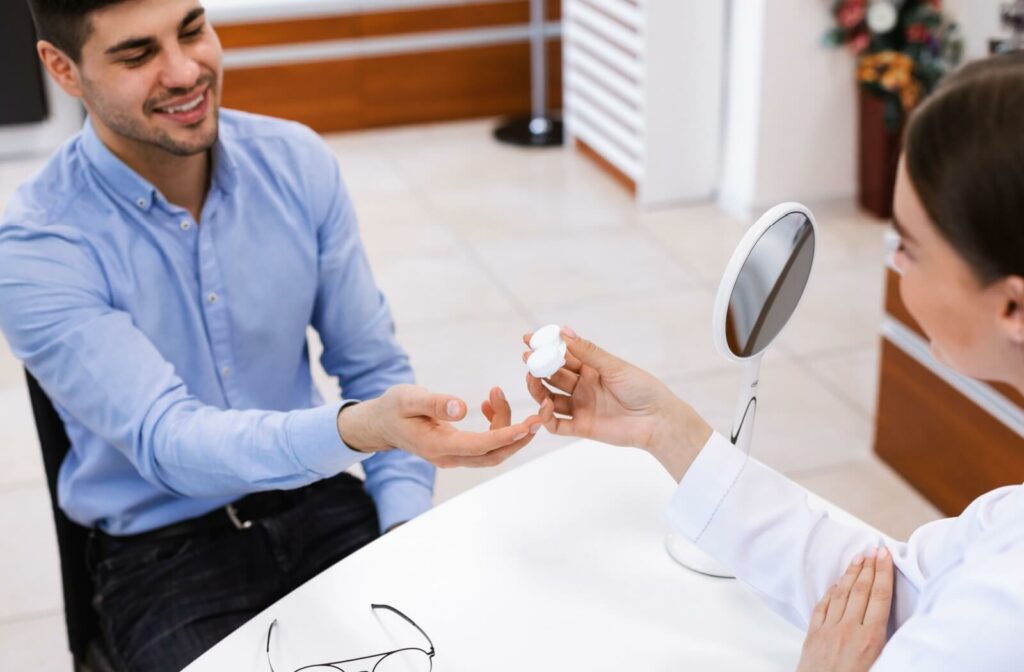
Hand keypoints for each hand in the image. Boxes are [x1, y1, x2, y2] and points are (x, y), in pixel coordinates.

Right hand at [337, 384, 552, 467]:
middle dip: (520, 437)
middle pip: (494, 455)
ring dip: (504, 424)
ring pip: (492, 449)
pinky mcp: (458, 448)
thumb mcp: (408, 399)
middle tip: (540, 414)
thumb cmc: (392, 409)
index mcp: (438, 447)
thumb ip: (434, 403)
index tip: (529, 425)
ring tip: (495, 393)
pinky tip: (489, 403)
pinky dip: (495, 424)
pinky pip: (485, 442)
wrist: (380, 423)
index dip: (506, 436)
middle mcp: (449, 457)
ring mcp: (455, 455)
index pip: (480, 446)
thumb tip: (462, 407)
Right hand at [523, 327, 711, 480]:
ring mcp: (580, 407)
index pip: (562, 356)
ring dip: (538, 389)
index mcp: (591, 369)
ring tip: (532, 379)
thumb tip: (564, 331)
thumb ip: (587, 352)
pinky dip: (546, 417)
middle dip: (538, 366)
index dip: (545, 347)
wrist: (657, 420)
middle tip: (527, 359)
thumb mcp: (614, 366)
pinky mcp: (580, 427)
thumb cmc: (642, 388)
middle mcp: (583, 387)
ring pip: (549, 398)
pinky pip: (556, 424)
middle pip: (553, 376)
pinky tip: (545, 406)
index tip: (529, 338)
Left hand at [797, 548, 893, 671]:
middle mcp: (849, 630)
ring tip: (859, 557)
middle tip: (874, 548)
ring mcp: (829, 630)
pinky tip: (838, 583)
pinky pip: (823, 606)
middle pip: (862, 590)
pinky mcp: (813, 634)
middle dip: (869, 567)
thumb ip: (886, 642)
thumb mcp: (881, 665)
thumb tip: (894, 623)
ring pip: (842, 594)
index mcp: (870, 639)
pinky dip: (832, 591)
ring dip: (851, 573)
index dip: (883, 573)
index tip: (885, 555)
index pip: (880, 597)